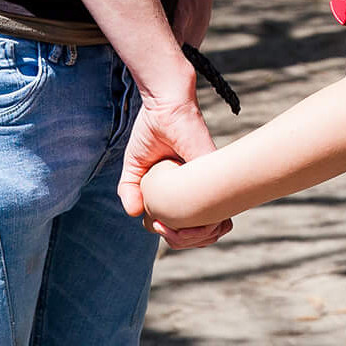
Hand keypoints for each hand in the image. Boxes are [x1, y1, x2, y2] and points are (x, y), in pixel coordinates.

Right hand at [119, 96, 231, 249]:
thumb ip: (130, 190)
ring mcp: (208, 181)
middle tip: (163, 229)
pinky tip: (179, 217)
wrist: (163, 106)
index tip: (158, 227)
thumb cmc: (152, 132)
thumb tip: (135, 214)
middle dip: (184, 239)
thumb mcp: (134, 166)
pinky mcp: (211, 169)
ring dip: (191, 235)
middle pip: (203, 231)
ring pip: (213, 223)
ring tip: (168, 225)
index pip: (188, 226)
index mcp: (185, 190)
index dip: (174, 235)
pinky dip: (200, 219)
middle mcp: (201, 188)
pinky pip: (215, 203)